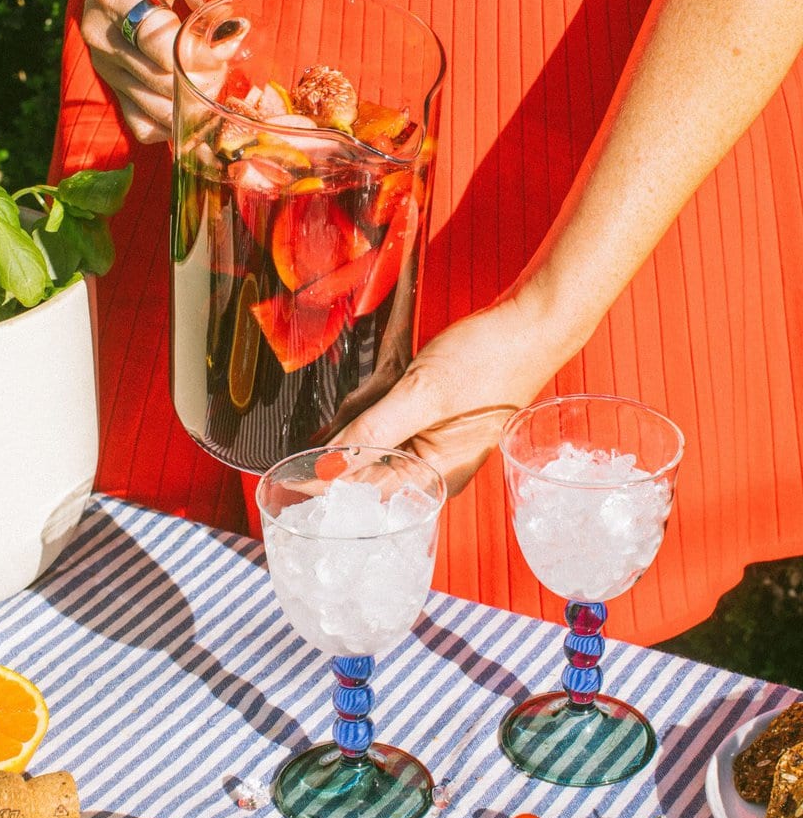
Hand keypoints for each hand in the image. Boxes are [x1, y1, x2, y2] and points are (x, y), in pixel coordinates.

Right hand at [82, 0, 227, 143]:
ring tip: (214, 76)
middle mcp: (102, 33)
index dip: (203, 53)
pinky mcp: (111, 82)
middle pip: (161, 83)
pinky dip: (173, 123)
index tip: (233, 39)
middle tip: (229, 60)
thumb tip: (225, 24)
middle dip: (205, 80)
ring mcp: (103, 62)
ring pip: (154, 110)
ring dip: (193, 103)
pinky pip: (142, 123)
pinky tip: (194, 103)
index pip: (160, 44)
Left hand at [335, 293, 568, 494]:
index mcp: (434, 477)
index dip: (321, 484)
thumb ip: (372, 432)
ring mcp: (438, 445)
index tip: (285, 479)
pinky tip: (366, 397)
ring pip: (376, 447)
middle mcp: (436, 470)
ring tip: (342, 412)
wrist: (532, 324)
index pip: (362, 493)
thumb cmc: (491, 359)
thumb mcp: (421, 395)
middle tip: (313, 436)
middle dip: (338, 453)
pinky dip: (374, 414)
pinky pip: (393, 426)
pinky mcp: (437, 421)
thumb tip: (327, 466)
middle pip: (367, 472)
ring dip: (356, 430)